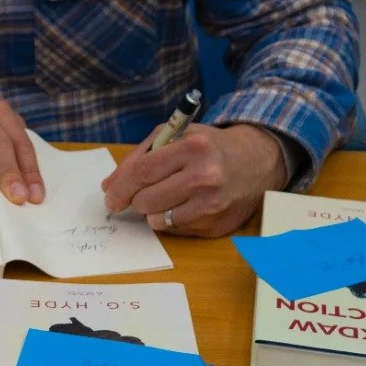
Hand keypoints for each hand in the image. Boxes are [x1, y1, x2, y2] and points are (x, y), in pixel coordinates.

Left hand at [100, 123, 286, 237]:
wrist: (256, 162)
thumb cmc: (208, 146)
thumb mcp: (175, 135)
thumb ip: (140, 156)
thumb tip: (111, 186)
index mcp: (192, 147)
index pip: (142, 172)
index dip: (119, 188)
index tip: (109, 197)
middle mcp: (205, 176)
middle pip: (146, 200)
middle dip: (135, 200)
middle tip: (139, 195)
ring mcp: (212, 204)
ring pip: (158, 220)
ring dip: (153, 211)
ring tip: (166, 196)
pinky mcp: (216, 225)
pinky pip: (175, 230)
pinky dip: (171, 219)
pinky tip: (184, 204)